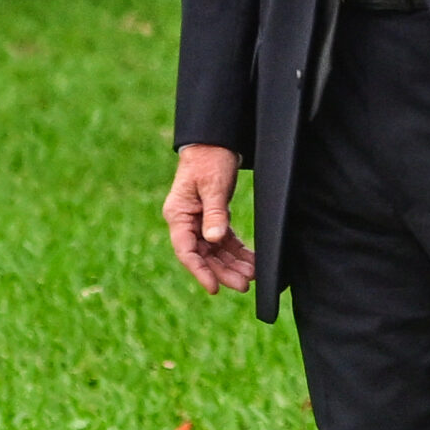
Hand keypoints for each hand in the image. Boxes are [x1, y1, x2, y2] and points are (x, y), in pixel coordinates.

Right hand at [164, 143, 254, 293]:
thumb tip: (214, 239)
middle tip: (244, 285)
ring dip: (232, 264)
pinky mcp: (214, 217)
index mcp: (178, 215)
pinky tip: (251, 261)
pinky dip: (237, 251)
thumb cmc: (210, 159)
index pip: (186, 250)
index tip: (215, 288)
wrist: (215, 141)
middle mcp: (186, 221)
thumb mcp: (213, 186)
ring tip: (251, 276)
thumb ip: (214, 213)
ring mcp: (200, 221)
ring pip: (215, 250)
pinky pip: (224, 241)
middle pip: (203, 255)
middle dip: (223, 271)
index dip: (200, 271)